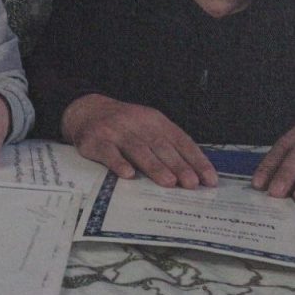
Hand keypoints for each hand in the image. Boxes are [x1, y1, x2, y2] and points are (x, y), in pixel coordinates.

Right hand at [61, 94, 217, 188]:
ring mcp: (116, 131)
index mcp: (155, 121)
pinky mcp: (96, 141)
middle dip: (178, 165)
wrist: (86, 110)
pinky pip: (109, 153)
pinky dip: (119, 163)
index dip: (196, 159)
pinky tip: (128, 175)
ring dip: (154, 166)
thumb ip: (166, 145)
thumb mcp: (147, 127)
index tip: (208, 178)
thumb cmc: (124, 126)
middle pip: (161, 146)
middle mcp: (138, 124)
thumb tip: (193, 173)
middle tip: (192, 183)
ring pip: (138, 149)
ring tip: (169, 182)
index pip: (180, 140)